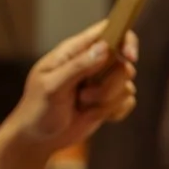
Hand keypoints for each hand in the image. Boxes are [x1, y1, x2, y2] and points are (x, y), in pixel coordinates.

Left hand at [8, 23, 137, 156]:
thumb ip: (77, 67)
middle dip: (109, 84)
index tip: (130, 57)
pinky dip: (114, 112)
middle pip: (123, 62)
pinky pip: (128, 101)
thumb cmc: (38, 109)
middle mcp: (92, 63)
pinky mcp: (108, 101)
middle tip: (83, 96)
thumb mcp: (52, 87)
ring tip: (82, 105)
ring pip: (126, 84)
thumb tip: (104, 48)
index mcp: (75, 51)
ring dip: (107, 101)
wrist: (37, 138)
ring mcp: (101, 82)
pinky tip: (93, 115)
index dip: (125, 39)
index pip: (109, 30)